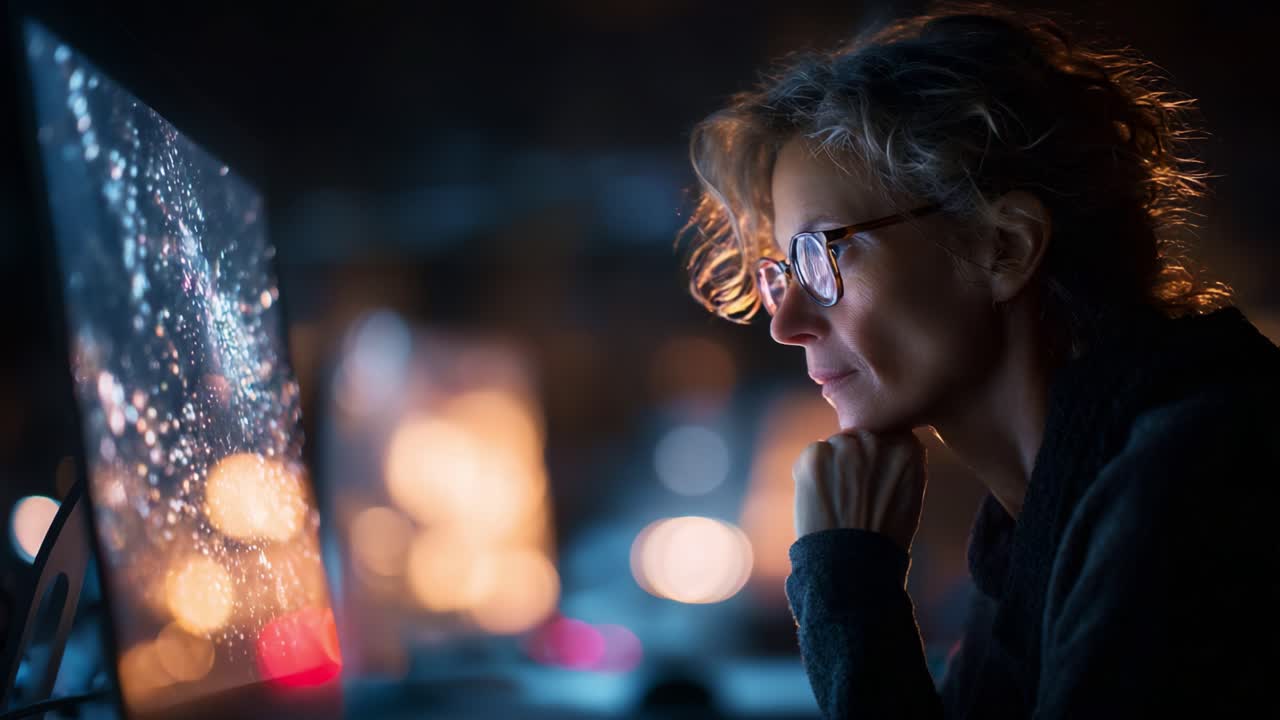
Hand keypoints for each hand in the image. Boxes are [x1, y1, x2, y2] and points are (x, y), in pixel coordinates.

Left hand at [792, 429, 927, 552]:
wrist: (853, 563)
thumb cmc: (884, 537)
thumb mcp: (909, 493)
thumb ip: (898, 464)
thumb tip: (880, 447)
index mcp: (908, 449)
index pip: (889, 437)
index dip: (877, 460)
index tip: (873, 481)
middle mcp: (878, 440)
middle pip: (859, 437)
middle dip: (853, 460)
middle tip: (851, 495)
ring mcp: (846, 446)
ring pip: (834, 445)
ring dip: (831, 465)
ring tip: (836, 500)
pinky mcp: (816, 454)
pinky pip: (810, 455)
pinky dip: (810, 474)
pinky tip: (820, 500)